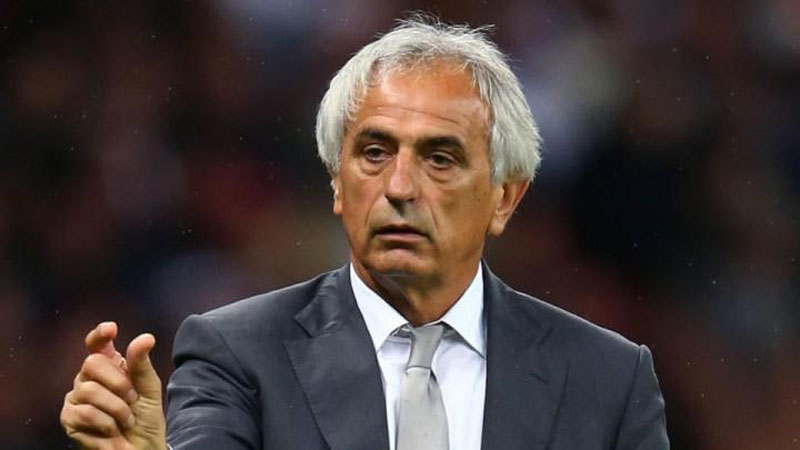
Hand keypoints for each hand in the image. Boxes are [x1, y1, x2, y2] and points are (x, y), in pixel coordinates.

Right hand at [61, 321, 166, 449]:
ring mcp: (75, 398)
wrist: (141, 448)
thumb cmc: (144, 418)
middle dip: (119, 383)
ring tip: (124, 420)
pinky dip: (106, 424)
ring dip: (117, 408)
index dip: (100, 335)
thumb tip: (146, 338)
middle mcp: (87, 378)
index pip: (96, 345)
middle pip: (92, 363)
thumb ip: (142, 364)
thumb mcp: (148, 389)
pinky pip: (86, 413)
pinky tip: (112, 431)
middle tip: (132, 399)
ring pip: (90, 390)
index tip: (111, 329)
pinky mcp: (69, 418)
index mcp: (108, 366)